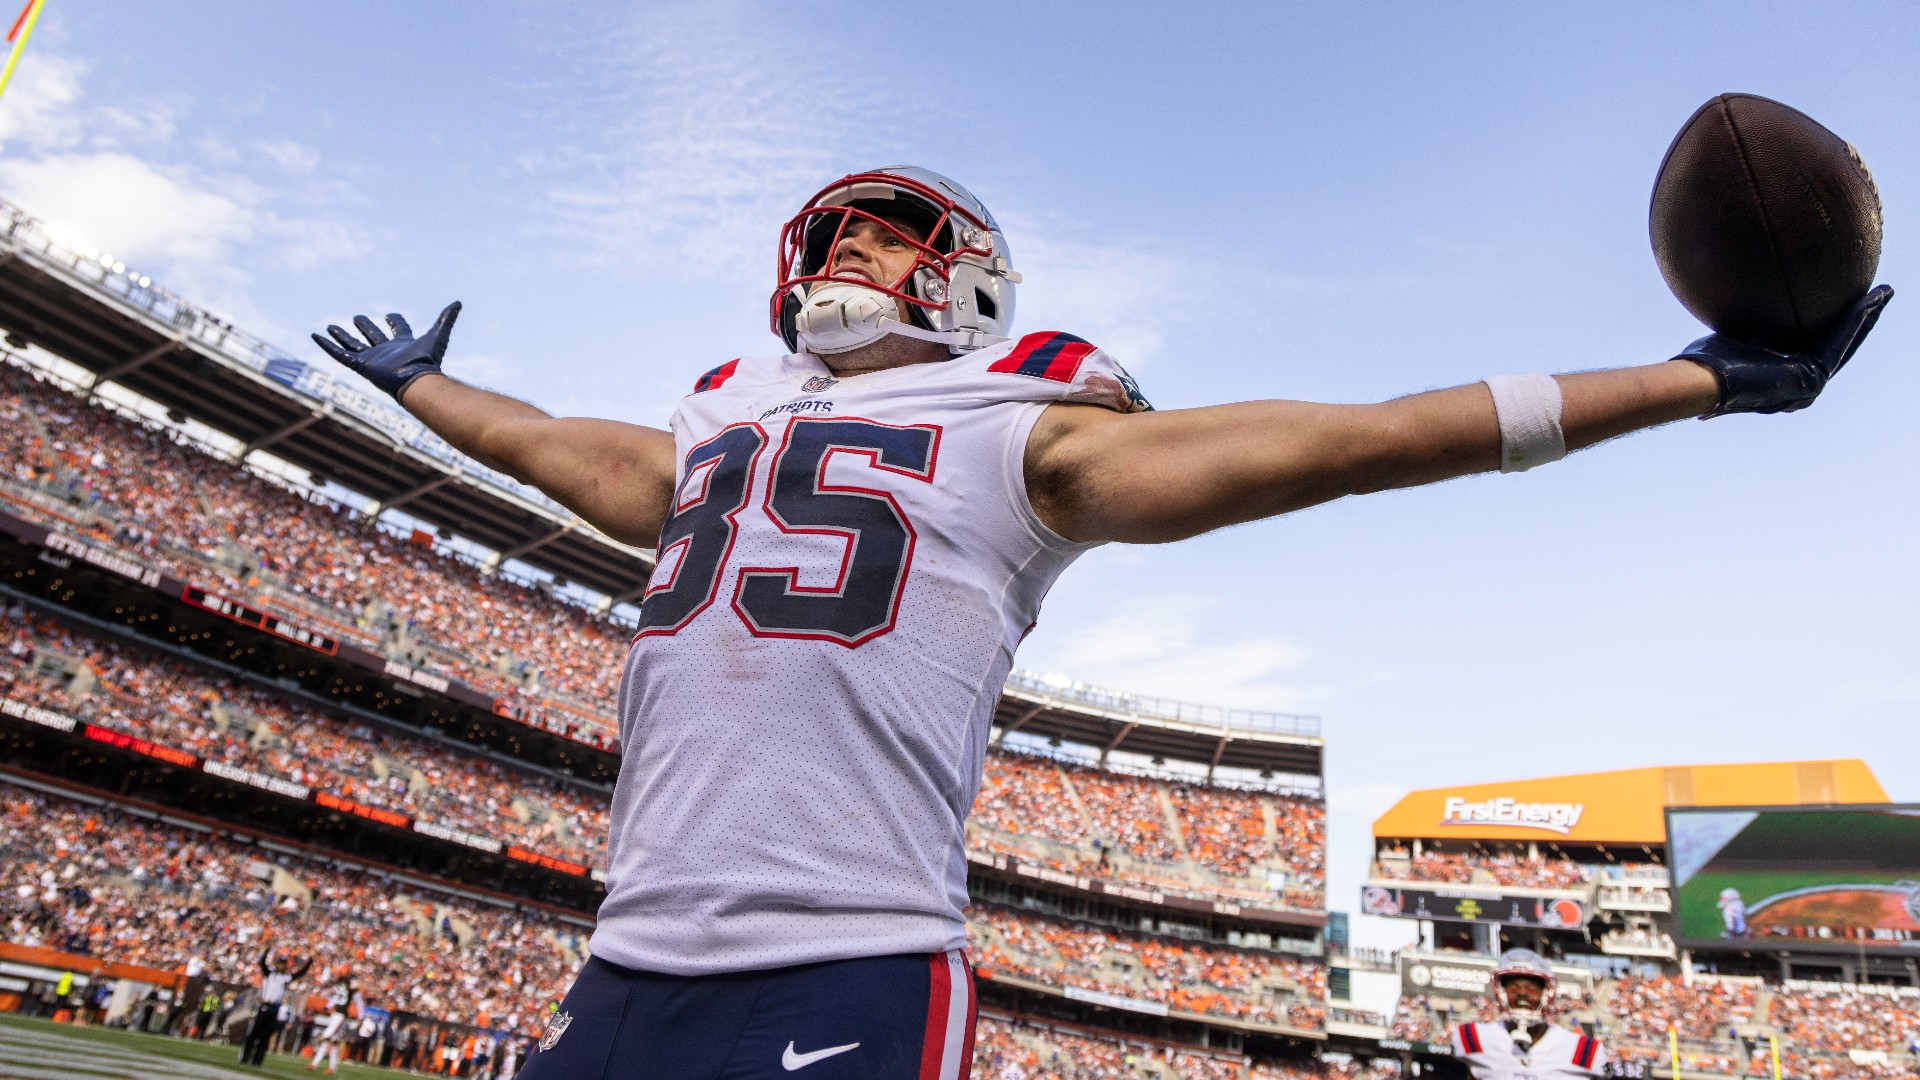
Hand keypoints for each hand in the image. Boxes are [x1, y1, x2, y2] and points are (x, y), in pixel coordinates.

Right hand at [311, 302, 461, 403]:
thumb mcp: (438, 335)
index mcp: (404, 344)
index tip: (389, 314)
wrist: (416, 381)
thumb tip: (459, 302)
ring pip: (353, 345)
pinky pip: (339, 354)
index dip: (395, 320)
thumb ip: (448, 319)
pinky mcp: (360, 366)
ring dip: (342, 335)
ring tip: (330, 326)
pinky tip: (315, 336)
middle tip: (357, 317)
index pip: (398, 329)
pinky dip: (326, 346)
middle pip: (373, 336)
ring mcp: (372, 359)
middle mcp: (386, 351)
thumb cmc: (428, 361)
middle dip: (365, 327)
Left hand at [1677, 285, 1891, 415]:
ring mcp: (1807, 387)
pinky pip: (1836, 345)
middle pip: (1838, 347)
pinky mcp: (1810, 380)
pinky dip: (1853, 323)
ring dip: (1864, 319)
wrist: (1700, 381)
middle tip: (1877, 298)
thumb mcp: (1735, 337)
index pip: (1817, 347)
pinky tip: (1866, 303)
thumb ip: (1752, 329)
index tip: (1849, 304)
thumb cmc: (1706, 361)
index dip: (1836, 327)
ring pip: (1843, 345)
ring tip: (1881, 296)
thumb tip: (1754, 309)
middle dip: (1859, 322)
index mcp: (1783, 379)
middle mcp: (1799, 386)